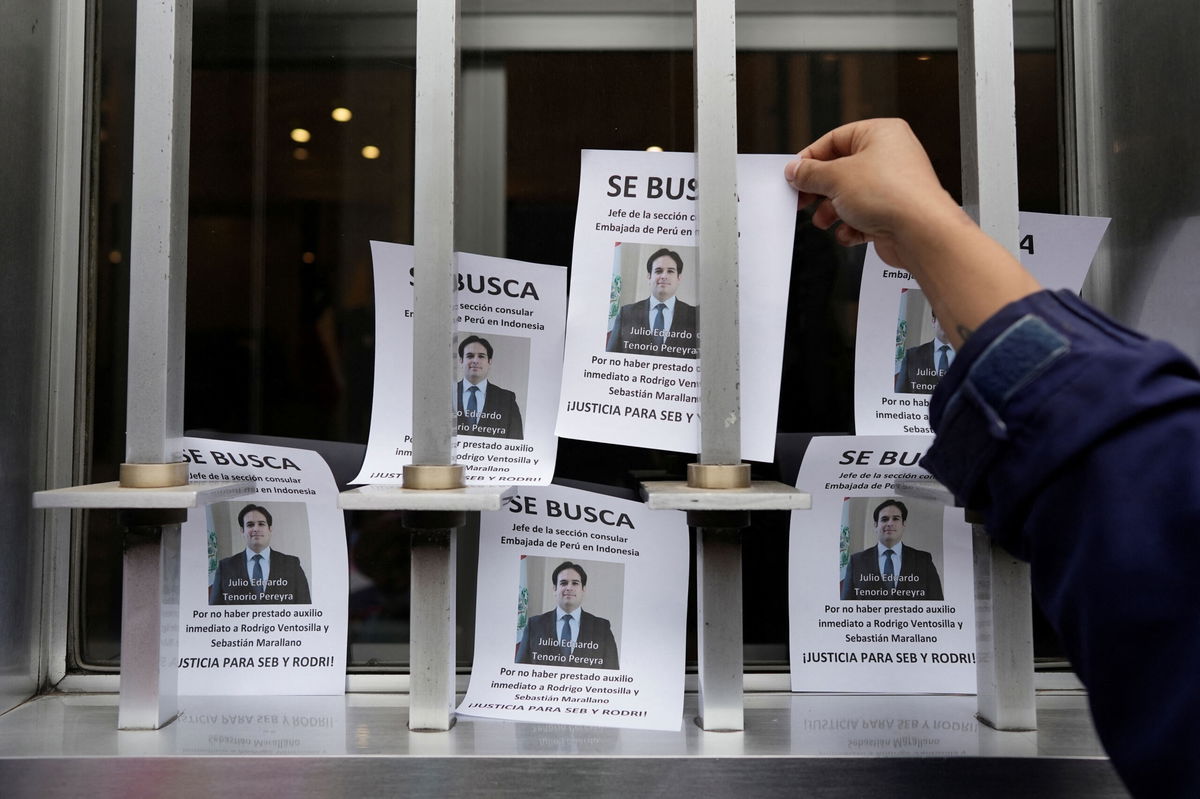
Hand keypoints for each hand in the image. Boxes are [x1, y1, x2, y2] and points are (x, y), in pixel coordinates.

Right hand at [783, 118, 962, 269]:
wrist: (921, 232)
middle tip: (803, 199)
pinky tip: (848, 231)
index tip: (795, 174)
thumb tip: (797, 170)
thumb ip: (810, 173)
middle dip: (821, 189)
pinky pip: (863, 216)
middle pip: (841, 170)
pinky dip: (851, 225)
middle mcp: (890, 156)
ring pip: (850, 196)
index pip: (835, 139)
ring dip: (832, 211)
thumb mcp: (836, 177)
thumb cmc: (893, 195)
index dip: (810, 158)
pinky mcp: (894, 212)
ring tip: (824, 220)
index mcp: (881, 133)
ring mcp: (893, 185)